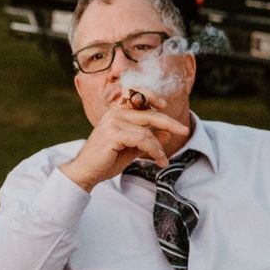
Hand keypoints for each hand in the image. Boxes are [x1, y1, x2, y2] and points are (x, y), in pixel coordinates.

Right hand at [59, 106, 189, 191]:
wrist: (86, 173)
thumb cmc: (105, 161)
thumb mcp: (131, 148)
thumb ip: (147, 139)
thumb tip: (166, 134)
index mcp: (116, 113)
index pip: (136, 96)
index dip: (151, 96)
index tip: (164, 105)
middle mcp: (114, 114)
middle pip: (148, 113)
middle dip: (169, 122)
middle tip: (184, 130)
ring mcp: (112, 123)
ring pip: (147, 131)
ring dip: (159, 147)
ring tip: (163, 160)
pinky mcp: (113, 134)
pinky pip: (142, 139)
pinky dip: (154, 150)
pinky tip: (158, 160)